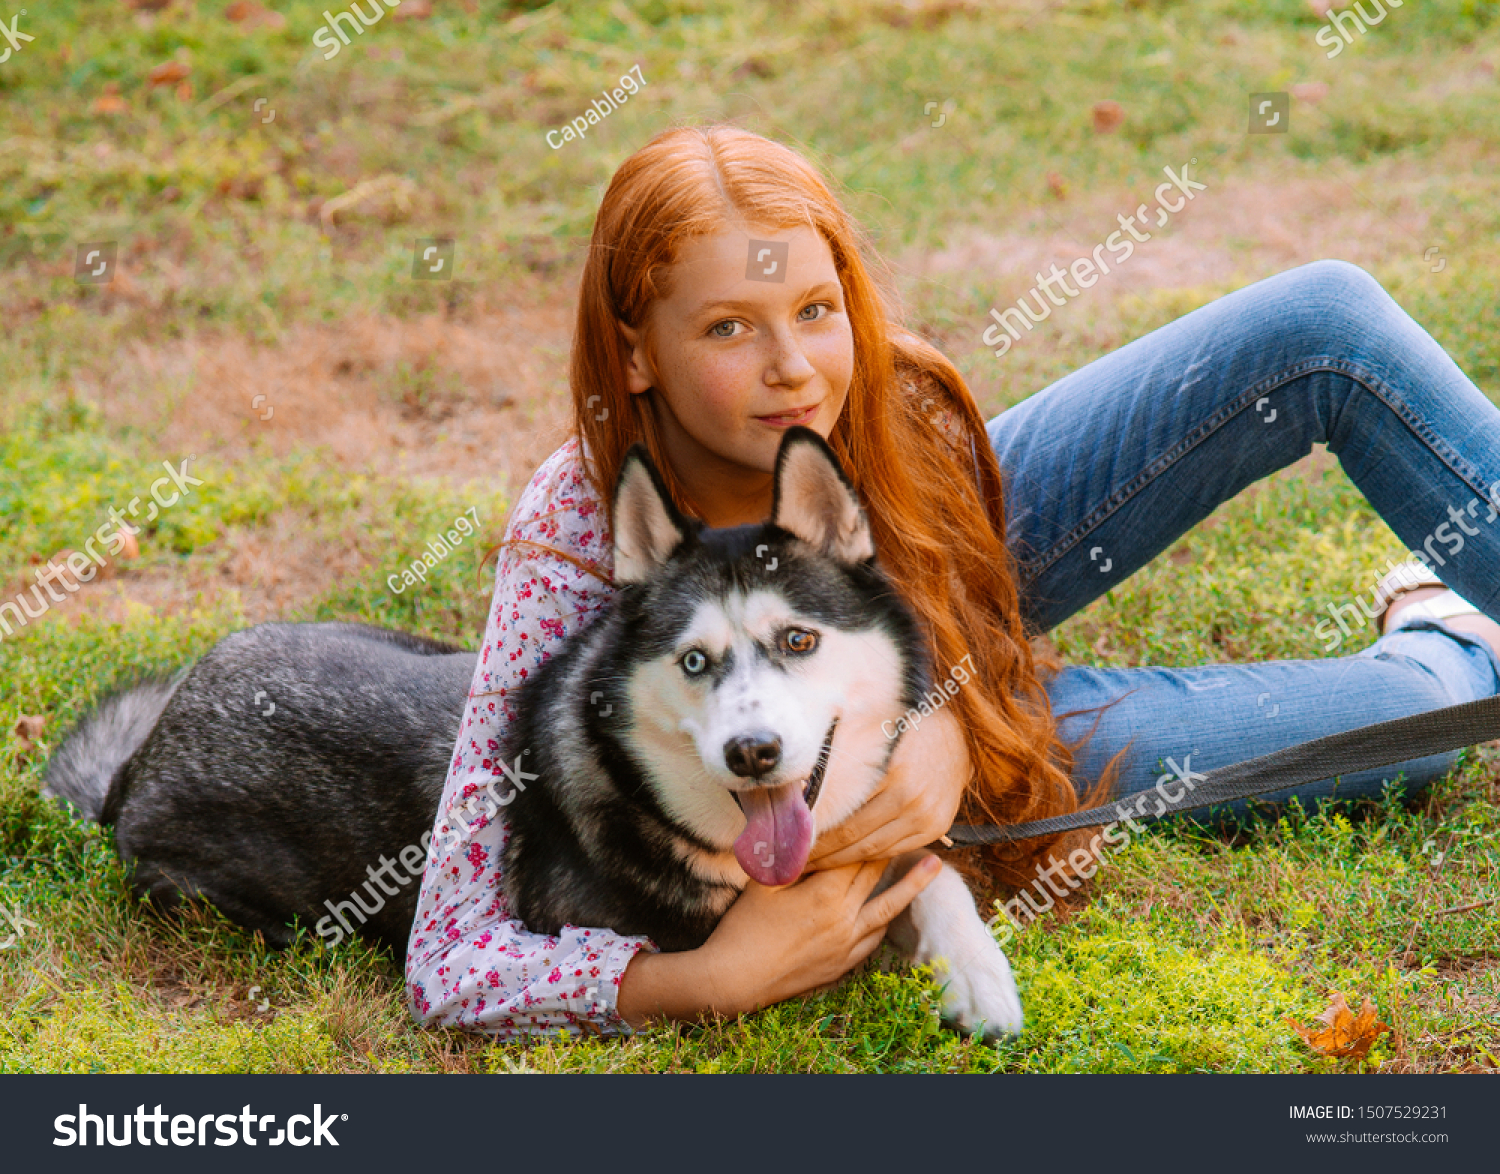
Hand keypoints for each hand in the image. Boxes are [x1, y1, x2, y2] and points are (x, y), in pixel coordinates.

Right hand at [616, 855, 941, 1025]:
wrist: (735, 981)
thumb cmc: (743, 926)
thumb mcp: (764, 882)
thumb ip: (789, 855)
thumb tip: (802, 825)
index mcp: (826, 893)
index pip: (857, 854)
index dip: (870, 831)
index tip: (885, 807)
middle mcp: (845, 919)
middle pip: (876, 875)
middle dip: (893, 848)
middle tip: (916, 824)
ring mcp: (848, 945)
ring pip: (888, 908)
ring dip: (911, 885)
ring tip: (935, 866)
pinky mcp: (843, 965)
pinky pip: (874, 938)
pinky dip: (884, 919)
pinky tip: (890, 910)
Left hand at [806, 704, 967, 869]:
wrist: (959, 737)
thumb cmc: (906, 732)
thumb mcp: (874, 740)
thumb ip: (844, 767)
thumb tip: (802, 788)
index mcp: (893, 776)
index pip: (844, 817)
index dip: (816, 836)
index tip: (793, 844)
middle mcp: (911, 800)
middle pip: (856, 838)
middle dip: (823, 854)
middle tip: (795, 862)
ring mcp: (926, 817)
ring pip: (873, 850)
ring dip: (841, 862)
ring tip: (814, 865)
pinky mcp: (935, 828)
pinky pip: (893, 850)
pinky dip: (867, 857)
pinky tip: (846, 859)